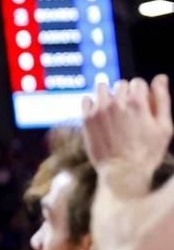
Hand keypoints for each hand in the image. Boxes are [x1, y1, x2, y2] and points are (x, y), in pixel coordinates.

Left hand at [82, 75, 171, 193]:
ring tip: (114, 111)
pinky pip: (86, 99)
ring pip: (102, 87)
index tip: (142, 107)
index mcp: (137, 103)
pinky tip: (101, 116)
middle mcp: (116, 103)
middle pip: (121, 84)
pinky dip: (93, 104)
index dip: (142, 94)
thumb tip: (160, 77)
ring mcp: (99, 110)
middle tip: (129, 113)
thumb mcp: (164, 127)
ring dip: (108, 95)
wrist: (123, 173)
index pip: (138, 82)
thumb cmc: (148, 152)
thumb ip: (162, 99)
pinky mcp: (86, 118)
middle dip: (126, 94)